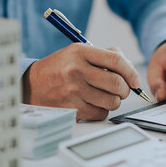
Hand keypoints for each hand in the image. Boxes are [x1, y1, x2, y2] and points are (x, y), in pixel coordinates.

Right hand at [22, 44, 140, 120]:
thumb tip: (130, 69)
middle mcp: (76, 70)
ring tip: (105, 96)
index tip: (135, 80)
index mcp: (80, 52)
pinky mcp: (71, 109)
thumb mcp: (78, 53)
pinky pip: (101, 113)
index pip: (116, 60)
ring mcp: (73, 91)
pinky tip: (93, 104)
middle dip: (125, 89)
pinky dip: (102, 110)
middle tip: (122, 90)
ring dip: (114, 101)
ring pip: (112, 101)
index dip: (131, 72)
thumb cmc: (60, 69)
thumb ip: (104, 56)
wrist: (30, 85)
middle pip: (117, 83)